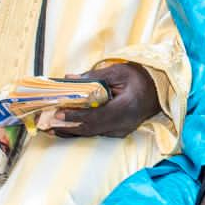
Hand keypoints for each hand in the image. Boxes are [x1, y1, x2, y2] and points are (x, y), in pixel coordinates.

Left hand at [37, 62, 157, 138]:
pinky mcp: (117, 132)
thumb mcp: (118, 71)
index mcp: (126, 108)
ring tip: (48, 127)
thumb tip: (68, 79)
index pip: (96, 116)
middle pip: (90, 129)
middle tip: (46, 122)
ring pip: (91, 133)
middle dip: (67, 126)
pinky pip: (95, 133)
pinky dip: (78, 130)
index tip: (58, 113)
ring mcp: (121, 131)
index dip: (76, 116)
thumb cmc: (139, 78)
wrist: (157, 91)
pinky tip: (62, 128)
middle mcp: (123, 124)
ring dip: (69, 130)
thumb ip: (93, 76)